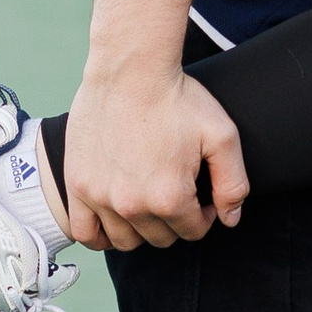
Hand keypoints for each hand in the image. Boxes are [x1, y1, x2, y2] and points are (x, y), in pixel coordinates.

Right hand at [55, 65, 247, 251]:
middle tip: (175, 191)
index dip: (203, 214)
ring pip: (125, 241)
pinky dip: (100, 235)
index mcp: (169, 197)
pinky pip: (85, 233)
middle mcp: (132, 204)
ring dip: (141, 229)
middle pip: (160, 238)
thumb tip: (230, 218)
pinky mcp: (78, 185)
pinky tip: (114, 219)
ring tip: (147, 202)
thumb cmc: (176, 97)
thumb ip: (233, 184)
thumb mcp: (221, 136)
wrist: (130, 70)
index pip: (193, 231)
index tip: (200, 195)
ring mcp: (100, 197)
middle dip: (175, 220)